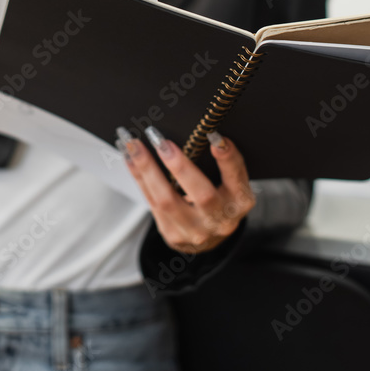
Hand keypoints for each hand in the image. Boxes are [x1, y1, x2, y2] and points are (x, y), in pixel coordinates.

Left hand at [116, 126, 256, 253]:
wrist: (210, 238)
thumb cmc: (219, 199)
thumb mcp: (231, 183)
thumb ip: (223, 163)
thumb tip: (204, 133)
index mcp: (240, 201)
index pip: (237, 177)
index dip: (227, 158)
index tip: (214, 135)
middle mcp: (221, 220)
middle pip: (201, 195)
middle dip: (179, 165)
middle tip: (160, 140)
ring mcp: (195, 231)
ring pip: (167, 200)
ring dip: (146, 168)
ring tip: (133, 144)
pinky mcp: (173, 234)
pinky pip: (151, 202)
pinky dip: (139, 176)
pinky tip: (129, 157)